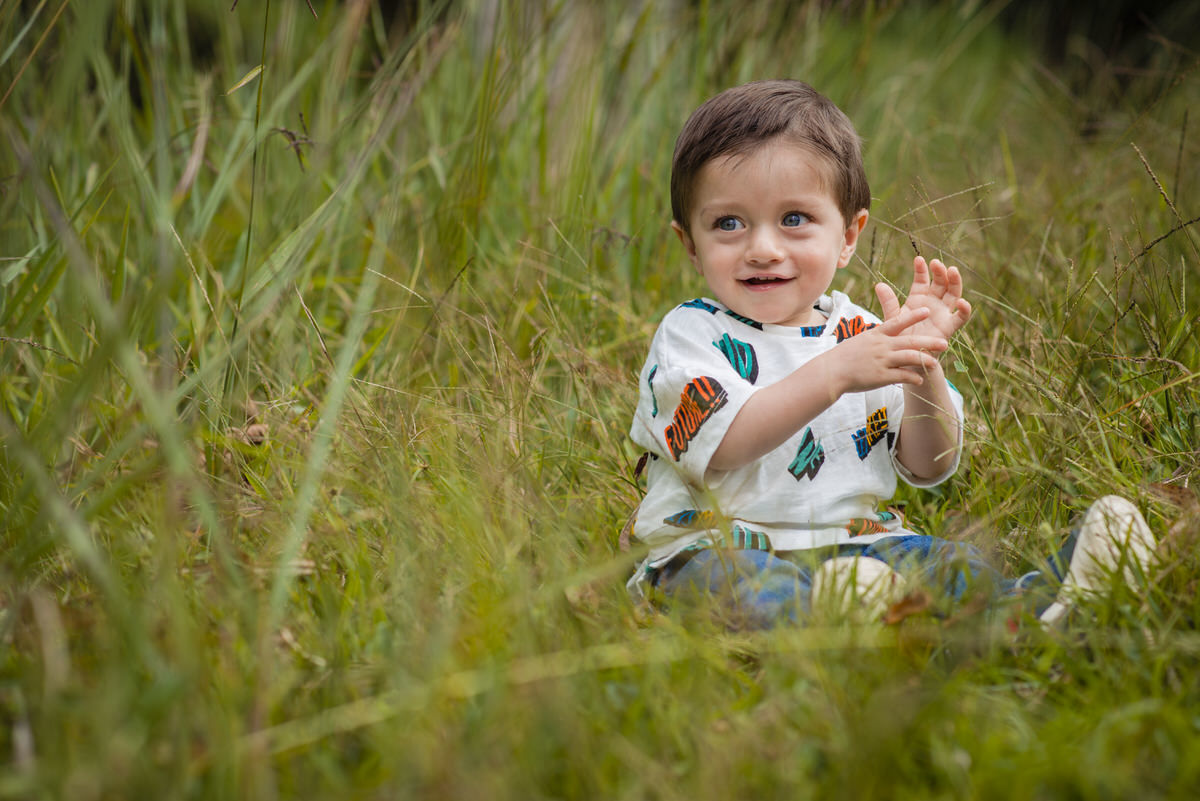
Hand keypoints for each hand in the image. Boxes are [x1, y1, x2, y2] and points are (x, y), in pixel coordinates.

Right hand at [826, 305, 948, 394]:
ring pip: (909, 358)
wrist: (831, 372)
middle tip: (944, 343)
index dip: (913, 316)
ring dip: (924, 361)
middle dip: (929, 343)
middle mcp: (881, 346)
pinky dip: (912, 378)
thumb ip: (877, 338)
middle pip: (910, 342)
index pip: (897, 322)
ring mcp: (882, 361)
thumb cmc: (844, 357)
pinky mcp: (881, 376)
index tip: (926, 311)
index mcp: (876, 335)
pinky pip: (901, 376)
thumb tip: (888, 336)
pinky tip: (920, 380)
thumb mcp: (861, 341)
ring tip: (935, 364)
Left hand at [875, 256, 971, 341]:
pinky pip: (960, 317)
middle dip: (940, 272)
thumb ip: (889, 302)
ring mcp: (943, 313)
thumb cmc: (900, 337)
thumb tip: (878, 285)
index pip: (922, 280)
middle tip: (936, 263)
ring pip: (953, 294)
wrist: (906, 359)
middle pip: (940, 283)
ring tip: (952, 270)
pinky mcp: (949, 327)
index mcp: (918, 298)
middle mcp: (933, 303)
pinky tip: (962, 302)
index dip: (921, 270)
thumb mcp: (894, 318)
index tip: (918, 260)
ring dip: (954, 282)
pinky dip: (964, 309)